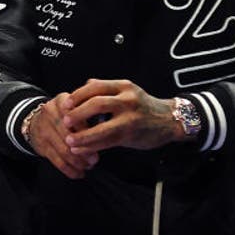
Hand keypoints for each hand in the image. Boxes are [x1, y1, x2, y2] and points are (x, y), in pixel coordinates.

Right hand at [25, 93, 94, 179]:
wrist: (36, 121)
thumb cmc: (64, 115)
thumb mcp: (74, 107)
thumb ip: (88, 115)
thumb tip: (104, 130)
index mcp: (61, 101)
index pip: (75, 116)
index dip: (87, 130)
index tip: (100, 139)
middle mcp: (50, 114)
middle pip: (68, 135)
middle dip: (84, 149)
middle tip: (95, 159)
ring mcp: (43, 130)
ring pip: (63, 150)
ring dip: (78, 162)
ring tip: (89, 165)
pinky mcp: (41, 146)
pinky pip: (57, 161)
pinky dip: (70, 170)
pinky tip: (79, 173)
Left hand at [60, 80, 183, 152]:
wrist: (169, 120)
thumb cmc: (143, 106)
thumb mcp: (128, 91)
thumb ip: (106, 89)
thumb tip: (84, 85)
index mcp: (123, 86)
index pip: (95, 86)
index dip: (77, 95)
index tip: (65, 104)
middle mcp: (128, 100)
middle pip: (96, 104)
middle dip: (77, 114)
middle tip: (65, 122)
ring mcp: (130, 118)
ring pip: (101, 127)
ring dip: (81, 135)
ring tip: (69, 141)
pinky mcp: (131, 135)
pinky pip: (107, 142)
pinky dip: (91, 146)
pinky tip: (80, 150)